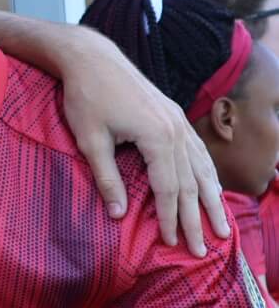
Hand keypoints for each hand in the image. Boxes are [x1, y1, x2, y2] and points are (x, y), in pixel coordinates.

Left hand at [60, 34, 226, 255]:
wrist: (92, 58)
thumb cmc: (86, 98)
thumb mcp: (91, 141)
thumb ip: (107, 178)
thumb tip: (119, 215)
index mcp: (158, 137)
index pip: (169, 189)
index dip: (169, 218)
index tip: (171, 243)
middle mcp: (177, 130)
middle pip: (190, 183)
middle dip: (196, 219)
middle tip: (203, 249)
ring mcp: (179, 121)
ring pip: (201, 167)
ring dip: (211, 199)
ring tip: (222, 226)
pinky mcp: (174, 114)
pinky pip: (198, 150)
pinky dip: (207, 172)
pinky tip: (212, 188)